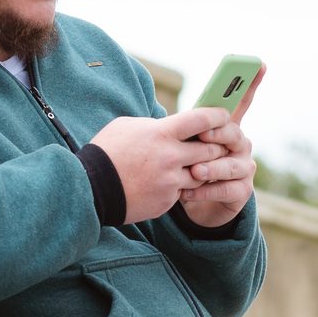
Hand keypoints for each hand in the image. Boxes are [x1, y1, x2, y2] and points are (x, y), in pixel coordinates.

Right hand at [90, 106, 231, 223]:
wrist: (92, 189)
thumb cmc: (107, 152)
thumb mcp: (128, 126)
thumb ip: (155, 125)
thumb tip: (170, 123)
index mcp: (162, 133)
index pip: (202, 119)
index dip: (218, 116)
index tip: (225, 115)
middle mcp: (171, 157)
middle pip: (211, 149)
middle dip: (216, 146)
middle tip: (217, 144)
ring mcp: (171, 181)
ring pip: (202, 174)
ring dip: (202, 169)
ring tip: (194, 164)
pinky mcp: (167, 201)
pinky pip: (185, 191)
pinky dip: (182, 186)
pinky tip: (171, 182)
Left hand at [178, 66, 263, 228]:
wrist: (196, 204)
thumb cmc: (190, 166)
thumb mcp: (187, 144)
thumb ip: (191, 128)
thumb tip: (184, 115)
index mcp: (228, 129)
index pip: (242, 102)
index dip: (251, 83)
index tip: (258, 63)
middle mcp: (241, 145)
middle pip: (234, 134)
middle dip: (219, 134)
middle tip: (203, 136)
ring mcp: (244, 168)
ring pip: (232, 165)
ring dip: (212, 168)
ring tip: (194, 172)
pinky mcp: (242, 192)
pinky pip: (227, 189)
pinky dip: (206, 191)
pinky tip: (187, 192)